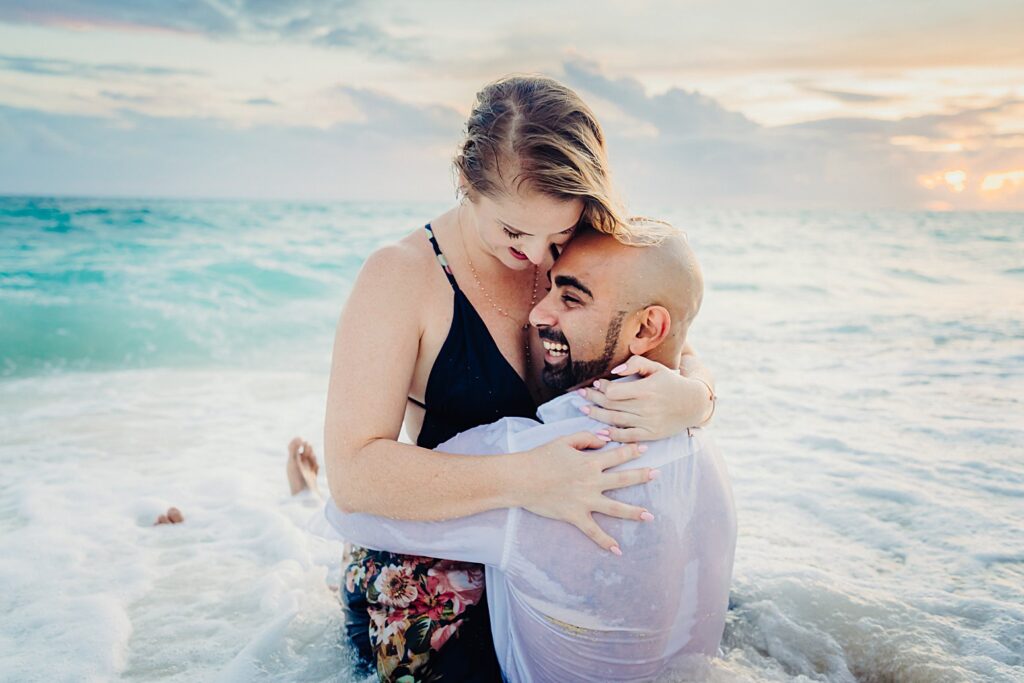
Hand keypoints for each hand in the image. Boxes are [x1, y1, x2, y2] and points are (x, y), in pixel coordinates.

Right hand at [519, 431, 658, 553]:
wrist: (522, 478)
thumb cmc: (540, 457)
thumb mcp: (563, 441)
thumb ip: (586, 438)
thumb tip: (604, 441)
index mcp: (590, 462)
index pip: (617, 455)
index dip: (632, 450)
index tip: (645, 448)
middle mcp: (592, 481)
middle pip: (623, 479)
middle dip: (642, 476)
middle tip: (658, 474)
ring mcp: (586, 500)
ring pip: (615, 507)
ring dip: (634, 512)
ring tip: (650, 516)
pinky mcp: (576, 516)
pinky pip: (593, 531)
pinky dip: (605, 541)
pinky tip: (617, 550)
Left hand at [577, 355, 713, 441]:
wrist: (693, 404)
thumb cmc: (671, 382)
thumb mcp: (656, 367)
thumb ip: (635, 364)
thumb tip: (614, 370)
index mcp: (646, 389)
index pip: (614, 391)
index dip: (602, 387)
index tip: (595, 383)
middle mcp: (646, 407)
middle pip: (611, 405)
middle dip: (593, 399)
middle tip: (580, 395)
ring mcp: (647, 422)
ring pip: (615, 420)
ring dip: (596, 415)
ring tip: (583, 409)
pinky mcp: (650, 434)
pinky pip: (626, 436)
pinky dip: (612, 435)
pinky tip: (600, 431)